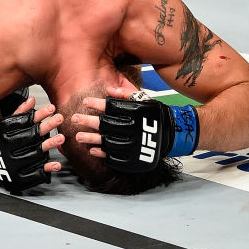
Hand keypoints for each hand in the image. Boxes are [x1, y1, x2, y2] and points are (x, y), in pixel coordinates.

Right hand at [0, 99, 63, 192]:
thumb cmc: (0, 141)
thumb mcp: (5, 125)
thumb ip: (19, 113)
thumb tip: (32, 100)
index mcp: (6, 135)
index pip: (25, 122)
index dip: (39, 115)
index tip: (51, 108)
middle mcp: (10, 149)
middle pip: (31, 137)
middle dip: (47, 127)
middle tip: (59, 118)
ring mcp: (15, 164)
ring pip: (35, 153)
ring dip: (49, 145)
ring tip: (61, 138)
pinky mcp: (21, 177)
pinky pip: (36, 173)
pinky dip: (47, 168)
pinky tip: (56, 164)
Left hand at [72, 88, 198, 173]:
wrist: (173, 134)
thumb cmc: (154, 114)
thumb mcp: (145, 99)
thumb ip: (126, 94)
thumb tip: (108, 89)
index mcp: (137, 113)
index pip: (112, 107)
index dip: (97, 104)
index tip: (85, 102)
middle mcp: (135, 129)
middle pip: (106, 125)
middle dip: (88, 121)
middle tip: (74, 119)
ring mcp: (134, 145)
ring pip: (108, 142)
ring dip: (91, 139)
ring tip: (78, 136)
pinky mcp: (134, 158)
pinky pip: (115, 157)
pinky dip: (103, 154)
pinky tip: (93, 150)